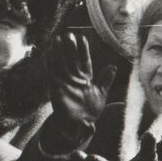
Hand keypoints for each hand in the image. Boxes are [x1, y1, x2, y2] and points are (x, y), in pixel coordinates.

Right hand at [43, 32, 116, 147]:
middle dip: (69, 48)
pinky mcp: (56, 90)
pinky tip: (48, 54)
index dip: (83, 50)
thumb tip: (114, 65)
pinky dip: (50, 65)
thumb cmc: (90, 110)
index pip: (84, 61)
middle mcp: (74, 78)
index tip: (82, 37)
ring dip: (58, 53)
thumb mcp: (101, 93)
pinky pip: (52, 75)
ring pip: (61, 65)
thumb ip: (106, 79)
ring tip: (56, 40)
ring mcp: (65, 83)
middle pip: (71, 60)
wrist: (79, 126)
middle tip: (68, 34)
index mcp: (86, 78)